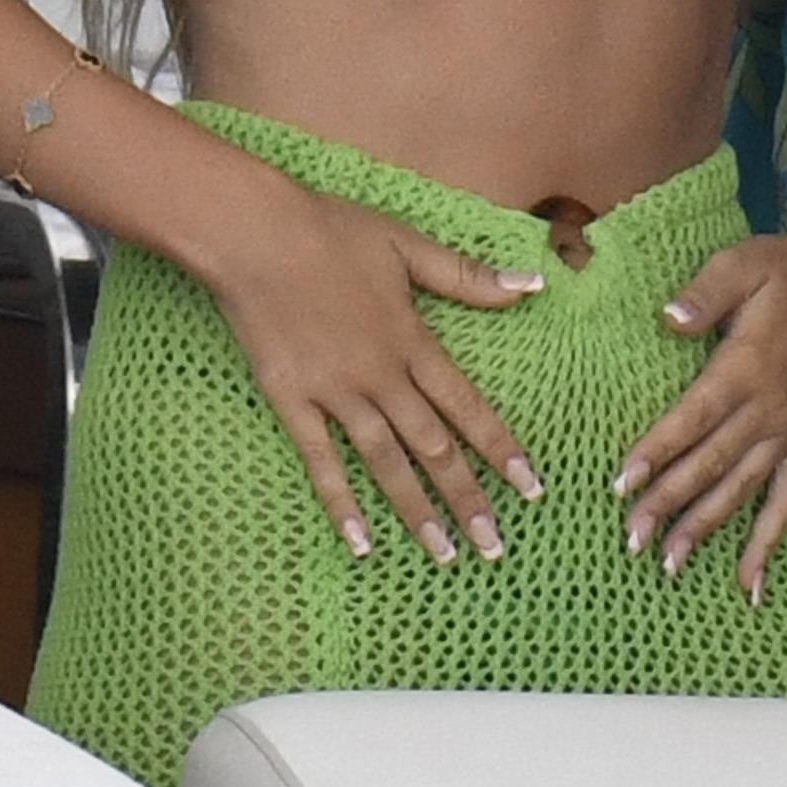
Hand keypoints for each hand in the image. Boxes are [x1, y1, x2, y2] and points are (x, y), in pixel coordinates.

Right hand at [206, 193, 542, 565]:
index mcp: (412, 340)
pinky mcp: (291, 400)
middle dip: (466, 497)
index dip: (501, 448)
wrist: (256, 234)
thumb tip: (531, 284)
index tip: (530, 487)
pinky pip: (321, 461)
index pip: (467, 405)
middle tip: (493, 545)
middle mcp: (380, 375)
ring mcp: (335, 392)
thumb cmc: (332, 232)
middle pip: (432, 446)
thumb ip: (467, 276)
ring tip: (442, 554)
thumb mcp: (407, 245)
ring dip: (416, 510)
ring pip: (384, 462)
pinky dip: (341, 503)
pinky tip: (360, 541)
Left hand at [617, 229, 786, 597]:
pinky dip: (768, 543)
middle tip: (631, 540)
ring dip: (705, 528)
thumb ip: (704, 294)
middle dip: (668, 504)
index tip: (620, 484)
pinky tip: (750, 585)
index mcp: (745, 367)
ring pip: (741, 491)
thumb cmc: (786, 270)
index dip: (656, 452)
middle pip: (710, 465)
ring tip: (670, 565)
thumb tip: (669, 318)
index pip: (692, 419)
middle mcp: (768, 409)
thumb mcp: (743, 264)